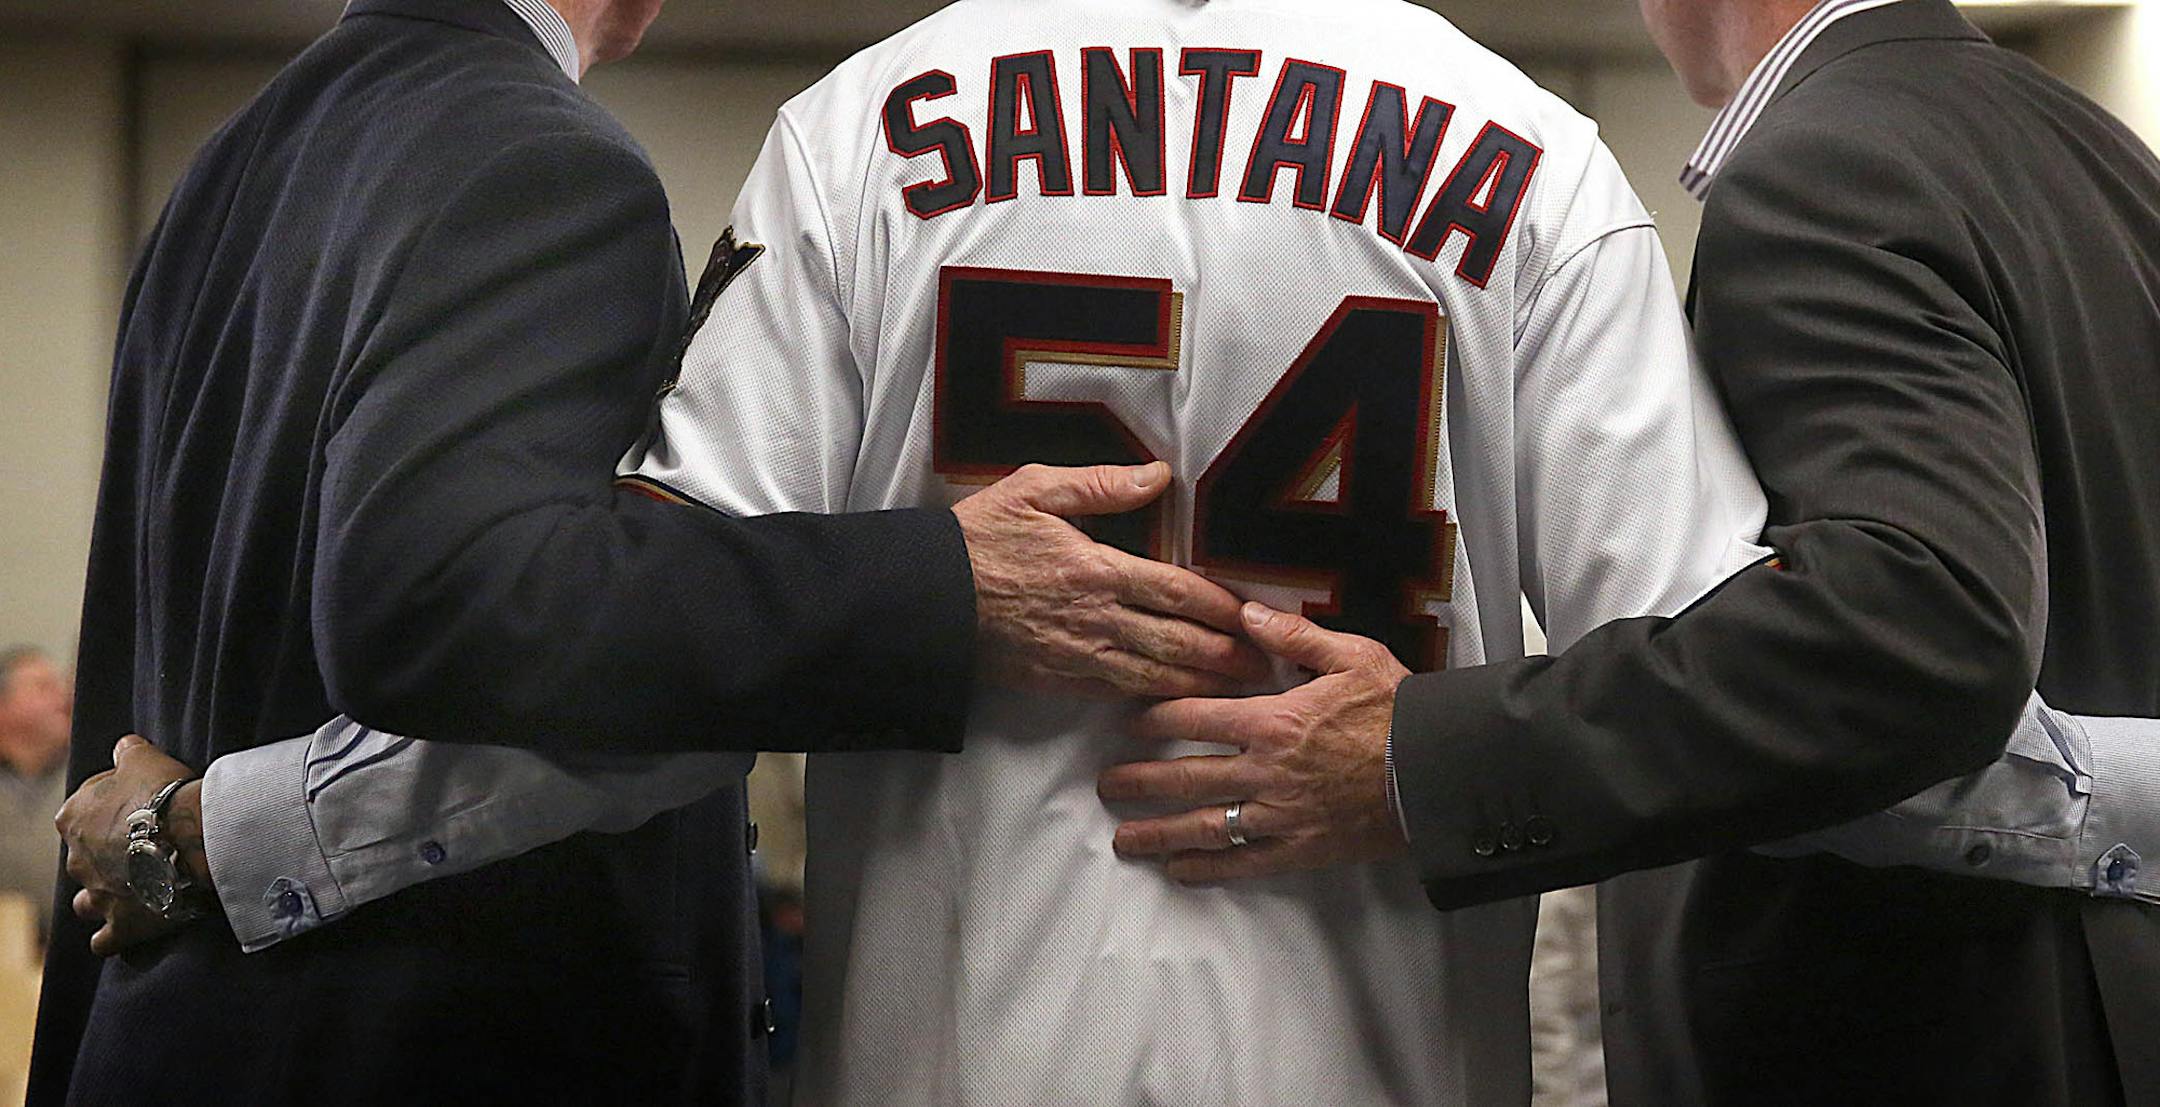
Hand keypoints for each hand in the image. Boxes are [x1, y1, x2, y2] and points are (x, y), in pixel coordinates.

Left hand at [55, 735, 211, 955]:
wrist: (190, 836)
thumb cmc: (164, 793)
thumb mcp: (144, 758)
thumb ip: (128, 752)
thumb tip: (124, 747)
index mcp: (72, 819)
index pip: (81, 812)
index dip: (110, 810)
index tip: (140, 808)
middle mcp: (76, 861)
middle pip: (84, 860)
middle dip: (106, 858)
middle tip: (144, 848)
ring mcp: (97, 896)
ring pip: (86, 903)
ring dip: (103, 898)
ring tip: (134, 890)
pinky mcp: (120, 925)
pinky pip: (105, 940)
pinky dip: (114, 936)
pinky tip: (132, 926)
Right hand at [953, 462, 1268, 698]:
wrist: (924, 599)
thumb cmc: (978, 537)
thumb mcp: (1033, 490)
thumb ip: (1100, 486)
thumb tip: (1159, 477)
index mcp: (1097, 569)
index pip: (1177, 591)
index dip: (1222, 606)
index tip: (1254, 614)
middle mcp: (1097, 618)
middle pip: (1179, 642)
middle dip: (1227, 655)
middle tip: (1267, 665)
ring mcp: (1079, 655)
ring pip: (1156, 675)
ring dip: (1202, 684)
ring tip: (1240, 690)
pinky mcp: (1059, 681)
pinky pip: (1119, 693)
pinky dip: (1156, 698)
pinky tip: (1179, 701)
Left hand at [1097, 603, 1410, 882]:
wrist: (1440, 771)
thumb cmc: (1398, 710)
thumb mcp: (1352, 655)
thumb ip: (1293, 636)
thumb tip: (1245, 612)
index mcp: (1273, 720)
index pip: (1192, 717)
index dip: (1153, 719)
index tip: (1128, 722)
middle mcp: (1265, 771)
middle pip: (1184, 778)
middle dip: (1138, 782)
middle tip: (1105, 786)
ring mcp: (1280, 815)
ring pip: (1204, 827)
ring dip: (1158, 834)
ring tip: (1123, 839)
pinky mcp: (1299, 848)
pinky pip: (1242, 864)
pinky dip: (1206, 869)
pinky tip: (1178, 870)